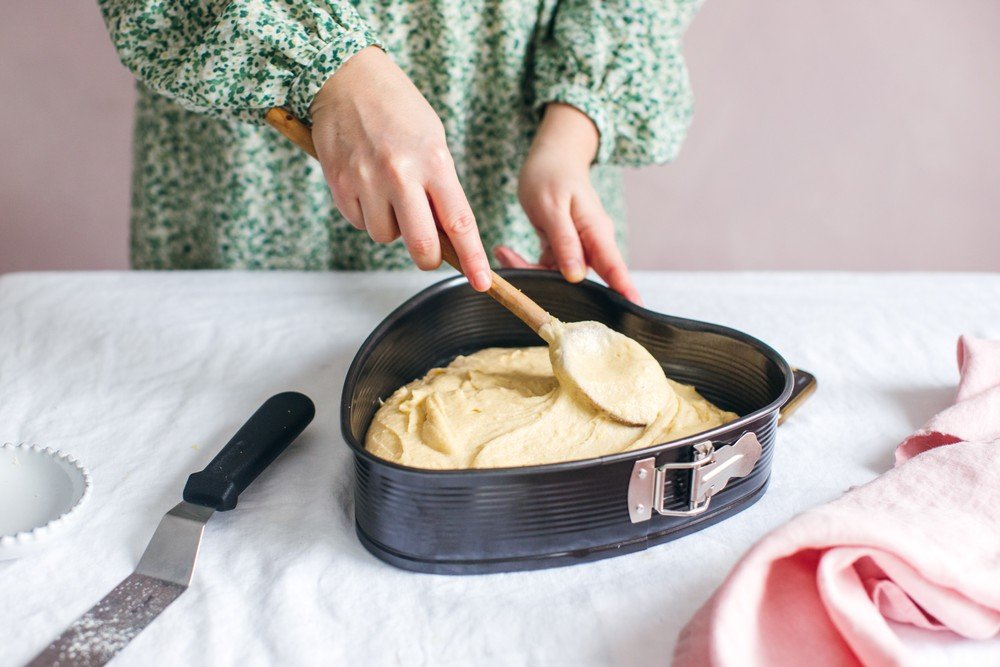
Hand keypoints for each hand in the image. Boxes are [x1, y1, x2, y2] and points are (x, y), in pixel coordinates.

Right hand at [310, 47, 490, 290]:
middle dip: (427, 258)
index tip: (483, 283)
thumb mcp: (433, 141)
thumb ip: (441, 187)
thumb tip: (446, 237)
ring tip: (387, 194)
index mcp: (434, 162)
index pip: (459, 223)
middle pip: (421, 245)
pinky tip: (365, 185)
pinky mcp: (339, 183)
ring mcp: (367, 180)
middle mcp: (401, 174)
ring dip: (390, 228)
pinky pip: (357, 222)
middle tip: (428, 252)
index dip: (472, 259)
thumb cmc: (398, 110)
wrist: (346, 76)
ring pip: (385, 237)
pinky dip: (364, 214)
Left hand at [498, 103, 639, 302]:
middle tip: (510, 263)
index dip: (624, 291)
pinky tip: (505, 252)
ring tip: (503, 252)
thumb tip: (576, 276)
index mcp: (596, 231)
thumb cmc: (551, 177)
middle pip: (579, 278)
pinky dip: (526, 263)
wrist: (551, 159)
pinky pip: (547, 267)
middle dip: (547, 282)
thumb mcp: (552, 207)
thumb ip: (565, 242)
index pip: (614, 266)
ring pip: (558, 275)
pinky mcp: (564, 250)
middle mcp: (592, 243)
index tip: (634, 311)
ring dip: (528, 269)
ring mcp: (578, 248)